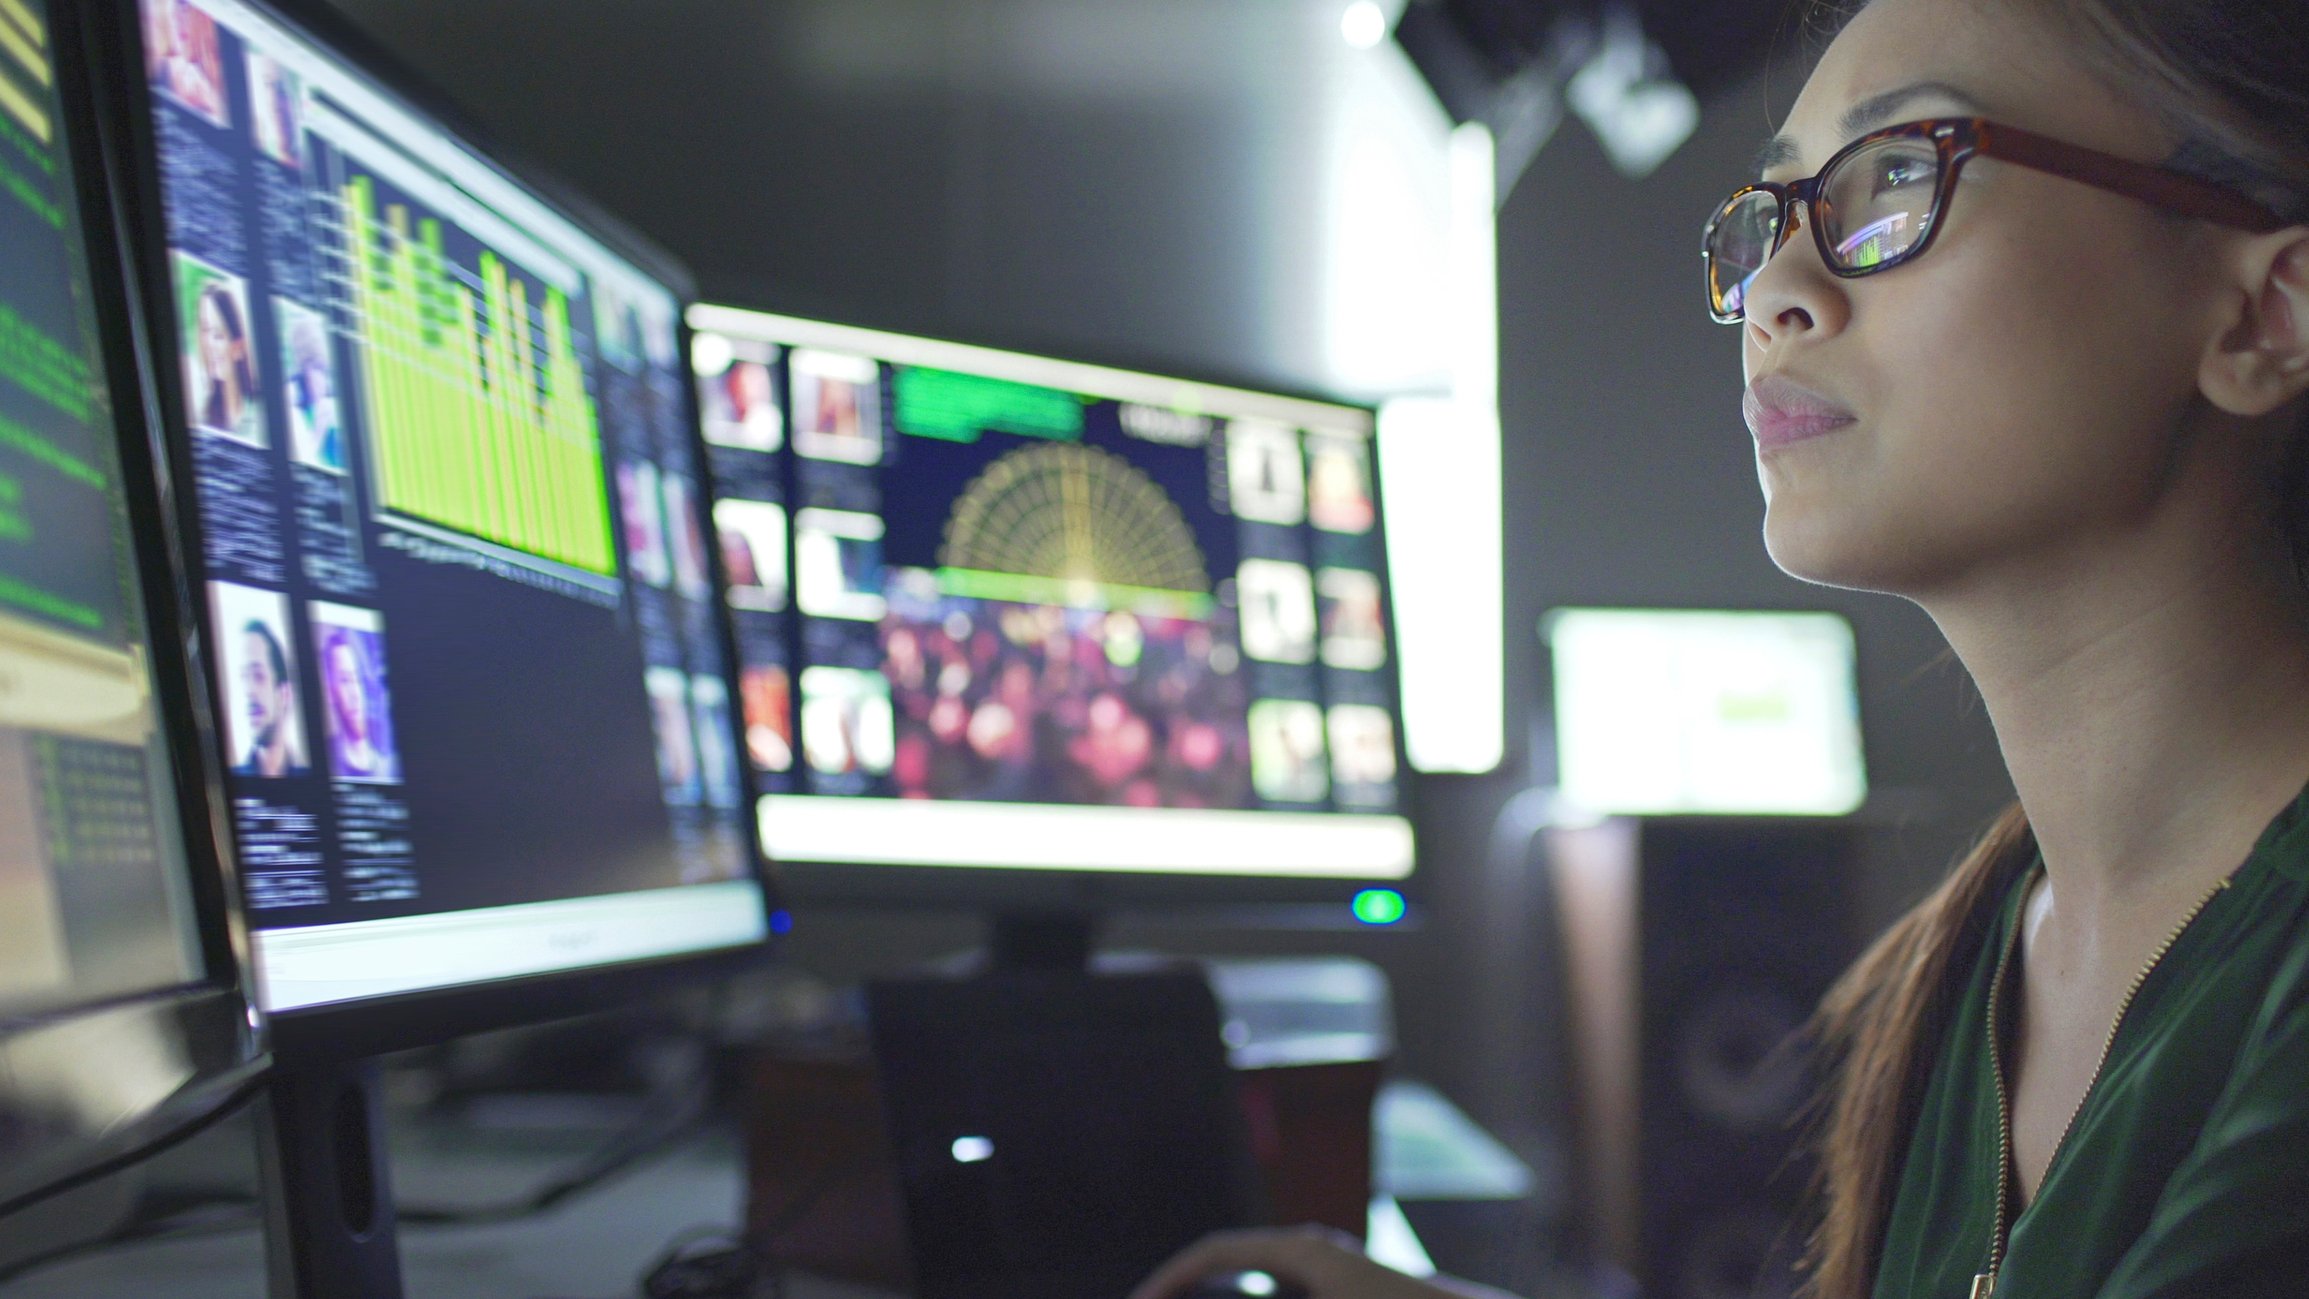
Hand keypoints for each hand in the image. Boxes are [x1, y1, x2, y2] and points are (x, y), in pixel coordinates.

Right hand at [1129, 1226, 1518, 1298]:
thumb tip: (1213, 1272)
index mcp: (1300, 1250)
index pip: (1214, 1252)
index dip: (1171, 1278)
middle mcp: (1312, 1250)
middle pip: (1229, 1262)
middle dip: (1189, 1288)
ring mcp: (1328, 1268)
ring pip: (1256, 1279)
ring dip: (1223, 1295)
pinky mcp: (1341, 1288)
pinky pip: (1279, 1291)